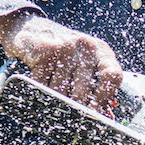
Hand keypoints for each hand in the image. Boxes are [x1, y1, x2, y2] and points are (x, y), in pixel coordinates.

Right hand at [0, 14, 122, 110]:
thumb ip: (97, 87)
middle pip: (83, 92)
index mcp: (102, 52)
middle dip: (74, 107)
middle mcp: (87, 47)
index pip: (112, 76)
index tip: (96, 111)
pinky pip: (42, 84)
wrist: (31, 28)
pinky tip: (40, 86)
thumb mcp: (86, 64)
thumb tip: (106, 115)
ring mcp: (66, 47)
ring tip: (51, 93)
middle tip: (69, 112)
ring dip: (54, 99)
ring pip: (60, 92)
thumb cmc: (65, 52)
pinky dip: (40, 91)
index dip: (105, 97)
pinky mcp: (45, 50)